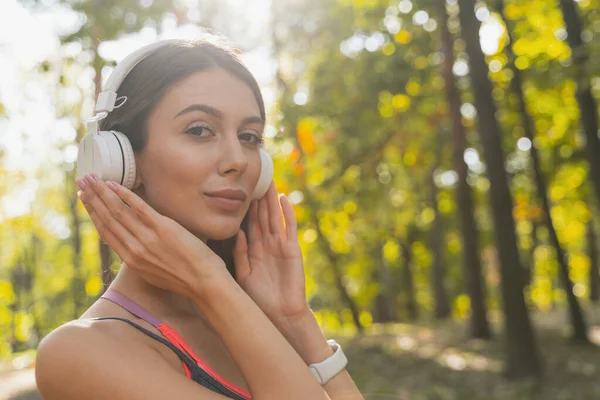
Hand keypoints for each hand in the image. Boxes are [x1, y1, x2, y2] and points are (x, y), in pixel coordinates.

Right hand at [76, 174, 229, 298]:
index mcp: (131, 260)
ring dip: (102, 192)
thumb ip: (140, 257)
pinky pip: (139, 208)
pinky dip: (125, 195)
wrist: (203, 282)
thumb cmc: (183, 279)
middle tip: (81, 182)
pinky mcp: (163, 228)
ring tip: (91, 178)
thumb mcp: (153, 272)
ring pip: (118, 211)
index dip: (93, 214)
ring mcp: (147, 238)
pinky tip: (114, 184)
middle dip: (92, 198)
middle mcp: (134, 249)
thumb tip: (134, 244)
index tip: (84, 199)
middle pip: (108, 219)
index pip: (106, 232)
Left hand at [233, 182, 310, 326]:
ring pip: (274, 217)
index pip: (249, 224)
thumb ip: (240, 253)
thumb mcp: (243, 275)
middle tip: (254, 178)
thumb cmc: (259, 299)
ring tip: (268, 182)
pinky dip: (287, 213)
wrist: (280, 314)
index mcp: (254, 250)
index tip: (239, 191)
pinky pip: (289, 228)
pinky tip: (283, 199)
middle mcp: (267, 244)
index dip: (245, 208)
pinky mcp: (292, 249)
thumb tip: (236, 232)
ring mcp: (281, 245)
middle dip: (259, 198)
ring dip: (271, 200)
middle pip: (262, 216)